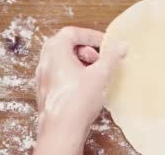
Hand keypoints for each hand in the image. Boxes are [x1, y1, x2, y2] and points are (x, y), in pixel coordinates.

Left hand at [34, 27, 126, 154]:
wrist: (61, 131)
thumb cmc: (78, 100)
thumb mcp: (101, 74)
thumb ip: (112, 57)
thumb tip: (121, 45)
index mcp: (55, 52)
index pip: (71, 33)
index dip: (90, 35)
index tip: (105, 43)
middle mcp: (45, 62)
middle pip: (64, 44)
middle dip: (84, 48)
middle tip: (98, 58)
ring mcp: (43, 78)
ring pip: (61, 60)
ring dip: (79, 61)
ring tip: (94, 72)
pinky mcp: (45, 92)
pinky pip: (59, 74)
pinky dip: (73, 73)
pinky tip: (86, 86)